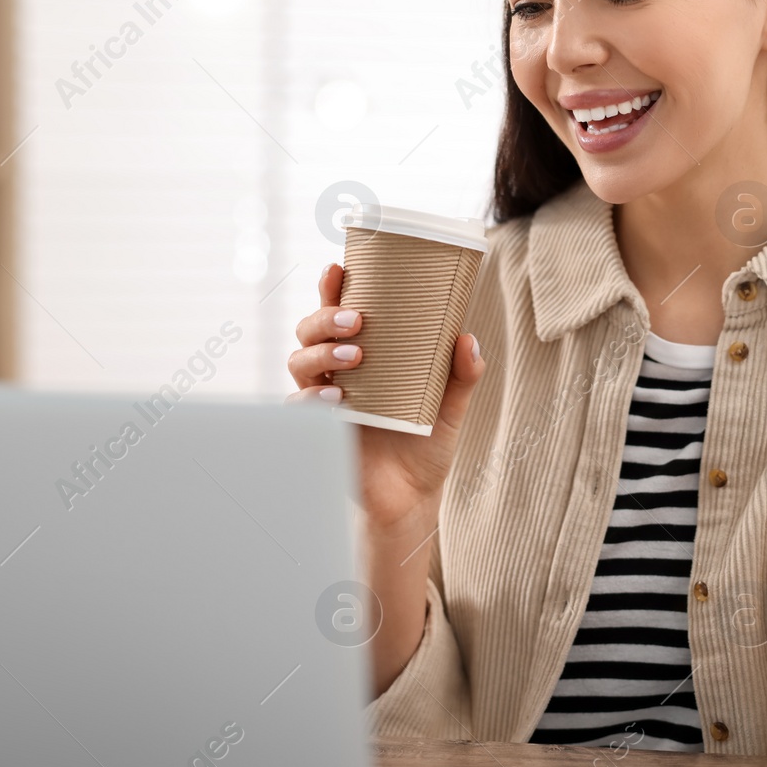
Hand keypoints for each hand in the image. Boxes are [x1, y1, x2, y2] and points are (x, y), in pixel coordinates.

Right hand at [288, 263, 485, 530]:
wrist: (413, 498)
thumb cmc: (426, 445)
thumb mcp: (451, 407)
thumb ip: (462, 375)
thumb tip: (468, 339)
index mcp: (364, 357)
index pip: (338, 314)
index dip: (331, 289)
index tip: (337, 268)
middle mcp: (337, 373)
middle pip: (309, 331)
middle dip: (325, 318)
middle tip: (358, 320)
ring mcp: (325, 400)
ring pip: (299, 361)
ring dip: (321, 352)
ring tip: (356, 356)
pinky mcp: (320, 431)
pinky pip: (299, 407)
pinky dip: (313, 396)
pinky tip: (338, 395)